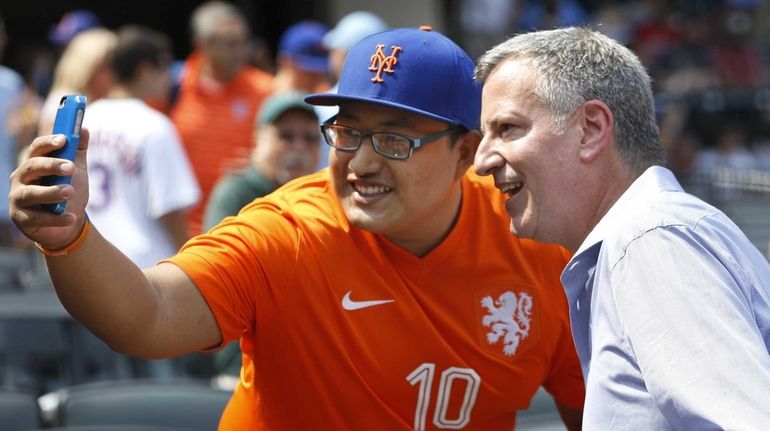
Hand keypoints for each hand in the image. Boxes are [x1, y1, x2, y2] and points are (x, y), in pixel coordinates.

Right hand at [8, 129, 90, 249]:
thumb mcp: (76, 171)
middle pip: (32, 167)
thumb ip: (78, 151)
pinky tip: (72, 217)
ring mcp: (18, 198)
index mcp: (33, 163)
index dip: (48, 142)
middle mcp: (20, 178)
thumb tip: (85, 129)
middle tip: (71, 168)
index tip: (64, 139)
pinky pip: (37, 218)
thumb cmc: (68, 191)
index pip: (36, 149)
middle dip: (51, 165)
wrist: (67, 224)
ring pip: (31, 193)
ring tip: (70, 192)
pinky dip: (56, 218)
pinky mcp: (21, 218)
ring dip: (51, 192)